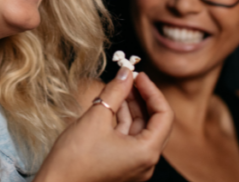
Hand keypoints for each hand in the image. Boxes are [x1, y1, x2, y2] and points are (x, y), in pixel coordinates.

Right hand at [34, 68, 172, 181]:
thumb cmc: (74, 159)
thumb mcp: (95, 118)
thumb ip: (115, 92)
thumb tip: (126, 73)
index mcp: (146, 152)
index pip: (164, 115)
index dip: (152, 91)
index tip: (139, 75)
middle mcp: (145, 163)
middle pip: (155, 123)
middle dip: (142, 98)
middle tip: (129, 78)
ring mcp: (133, 166)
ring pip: (140, 130)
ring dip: (131, 107)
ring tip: (118, 87)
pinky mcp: (121, 166)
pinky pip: (128, 139)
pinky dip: (123, 121)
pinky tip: (112, 104)